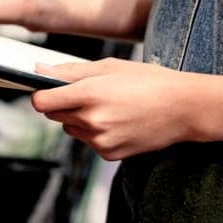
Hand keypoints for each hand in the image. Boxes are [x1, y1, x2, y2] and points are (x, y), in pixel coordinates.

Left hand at [29, 58, 200, 160]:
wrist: (183, 109)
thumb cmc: (149, 81)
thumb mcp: (110, 67)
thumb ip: (71, 71)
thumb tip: (39, 69)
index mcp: (90, 93)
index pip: (42, 101)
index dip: (41, 93)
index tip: (47, 89)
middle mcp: (92, 120)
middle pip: (54, 115)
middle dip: (64, 104)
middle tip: (90, 93)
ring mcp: (100, 140)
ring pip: (71, 129)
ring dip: (80, 119)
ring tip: (109, 107)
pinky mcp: (109, 155)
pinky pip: (89, 142)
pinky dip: (96, 133)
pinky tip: (119, 121)